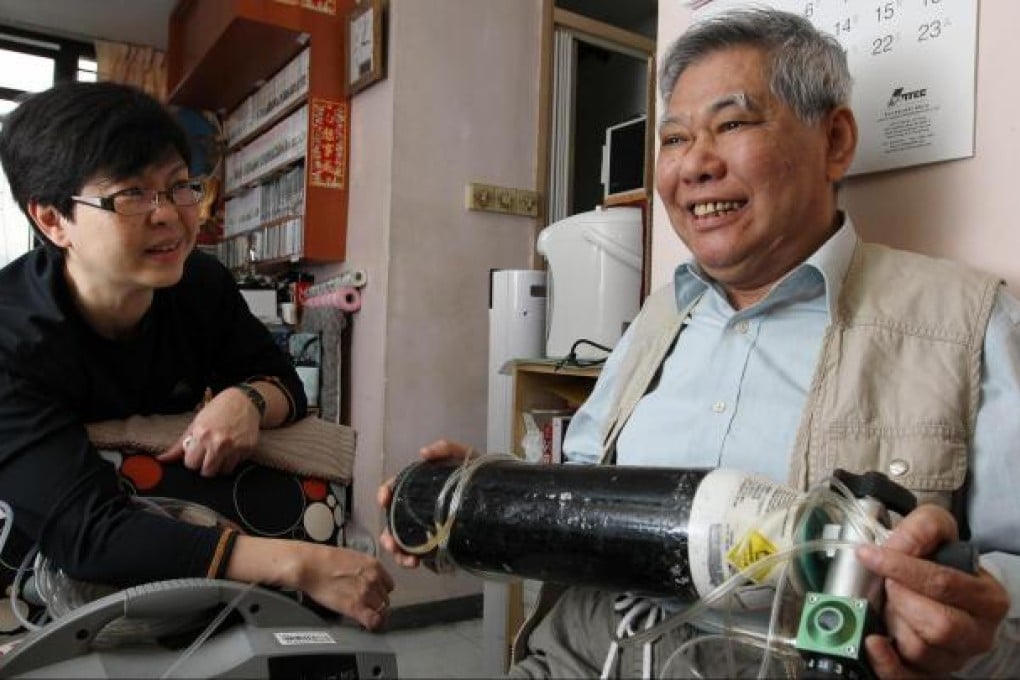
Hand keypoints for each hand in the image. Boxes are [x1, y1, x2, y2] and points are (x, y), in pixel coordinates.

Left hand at [157, 387, 259, 476]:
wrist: (244, 400)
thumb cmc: (218, 409)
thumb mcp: (196, 424)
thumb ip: (180, 445)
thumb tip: (162, 459)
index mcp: (202, 435)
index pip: (191, 464)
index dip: (192, 460)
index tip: (196, 454)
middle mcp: (218, 442)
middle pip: (207, 472)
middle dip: (205, 466)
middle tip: (208, 455)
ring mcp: (235, 446)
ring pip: (223, 471)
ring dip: (220, 465)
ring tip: (221, 451)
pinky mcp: (248, 448)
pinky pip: (237, 464)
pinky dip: (234, 459)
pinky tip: (233, 446)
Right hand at [296, 544, 394, 630]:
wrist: (310, 566)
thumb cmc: (325, 560)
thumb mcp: (353, 558)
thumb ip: (366, 570)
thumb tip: (369, 580)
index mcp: (374, 566)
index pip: (389, 585)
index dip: (381, 593)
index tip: (376, 597)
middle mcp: (374, 579)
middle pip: (385, 599)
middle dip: (377, 604)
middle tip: (368, 608)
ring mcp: (366, 593)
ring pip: (381, 611)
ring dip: (374, 615)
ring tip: (365, 616)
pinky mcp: (355, 607)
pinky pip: (373, 621)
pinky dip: (372, 625)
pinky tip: (367, 625)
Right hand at [377, 439, 472, 567]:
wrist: (502, 496)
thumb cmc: (477, 473)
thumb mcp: (463, 456)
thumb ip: (445, 448)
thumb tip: (423, 453)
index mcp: (419, 488)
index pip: (394, 490)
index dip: (384, 493)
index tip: (384, 500)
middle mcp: (418, 509)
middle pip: (393, 523)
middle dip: (388, 536)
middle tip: (392, 543)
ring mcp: (427, 528)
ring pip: (403, 544)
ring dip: (400, 554)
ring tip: (409, 561)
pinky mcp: (438, 544)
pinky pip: (421, 555)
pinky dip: (415, 560)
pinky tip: (419, 563)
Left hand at [855, 504, 1008, 676]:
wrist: (939, 586)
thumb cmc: (939, 560)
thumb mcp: (937, 531)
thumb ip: (922, 529)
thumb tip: (896, 546)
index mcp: (986, 598)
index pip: (944, 584)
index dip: (902, 568)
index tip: (870, 555)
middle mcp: (976, 633)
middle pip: (939, 625)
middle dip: (901, 599)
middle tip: (887, 583)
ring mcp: (954, 657)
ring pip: (920, 649)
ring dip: (893, 622)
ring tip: (890, 604)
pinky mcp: (930, 673)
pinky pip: (907, 678)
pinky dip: (886, 663)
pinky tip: (872, 642)